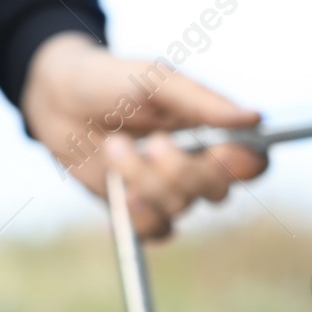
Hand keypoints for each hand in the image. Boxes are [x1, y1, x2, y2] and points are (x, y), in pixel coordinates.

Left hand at [21, 31, 268, 238]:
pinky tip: (117, 191)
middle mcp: (198, 166)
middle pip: (218, 191)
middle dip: (182, 171)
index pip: (253, 162)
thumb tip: (254, 119)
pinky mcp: (142, 211)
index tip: (221, 151)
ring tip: (113, 148)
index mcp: (213, 132)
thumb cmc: (113, 80)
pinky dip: (137, 216)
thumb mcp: (157, 80)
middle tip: (153, 142)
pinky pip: (157, 231)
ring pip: (180, 207)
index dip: (245, 166)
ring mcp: (170, 191)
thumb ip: (204, 101)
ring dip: (144, 180)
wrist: (57, 98)